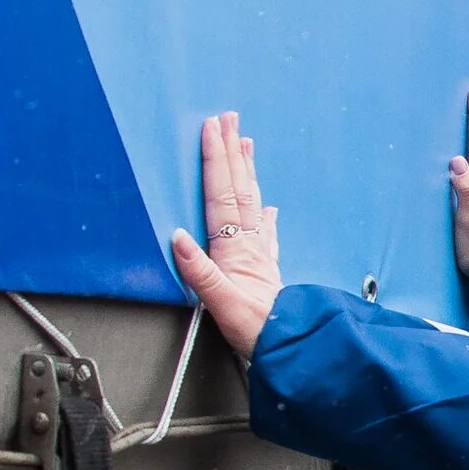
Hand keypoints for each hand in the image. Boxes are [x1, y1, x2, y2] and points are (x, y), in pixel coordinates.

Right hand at [171, 112, 281, 357]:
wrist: (290, 350)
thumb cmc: (257, 332)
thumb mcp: (221, 305)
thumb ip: (199, 273)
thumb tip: (178, 236)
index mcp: (235, 250)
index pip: (222, 195)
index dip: (216, 161)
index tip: (212, 129)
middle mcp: (250, 247)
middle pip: (239, 189)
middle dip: (232, 152)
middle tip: (229, 119)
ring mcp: (260, 256)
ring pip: (252, 202)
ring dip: (248, 171)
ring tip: (248, 144)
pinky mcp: (266, 271)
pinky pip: (265, 234)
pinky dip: (265, 217)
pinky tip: (269, 208)